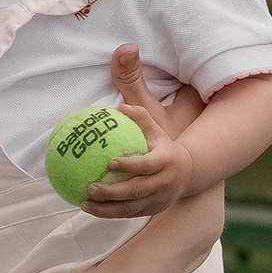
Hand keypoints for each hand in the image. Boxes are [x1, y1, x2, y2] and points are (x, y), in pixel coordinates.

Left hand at [84, 45, 202, 218]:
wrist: (188, 169)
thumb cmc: (163, 137)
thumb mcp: (155, 116)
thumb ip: (135, 97)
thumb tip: (124, 58)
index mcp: (165, 159)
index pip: (146, 166)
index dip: (129, 166)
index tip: (109, 163)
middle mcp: (164, 182)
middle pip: (136, 191)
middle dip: (113, 193)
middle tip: (89, 187)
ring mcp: (159, 199)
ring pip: (131, 207)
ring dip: (107, 208)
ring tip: (83, 201)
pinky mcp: (153, 209)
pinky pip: (128, 214)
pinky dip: (109, 214)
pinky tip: (87, 208)